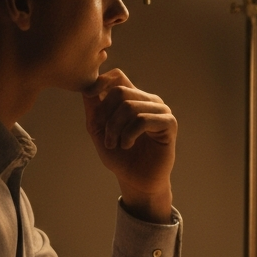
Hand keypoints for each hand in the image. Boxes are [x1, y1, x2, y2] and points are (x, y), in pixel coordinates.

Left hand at [83, 69, 176, 222]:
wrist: (136, 181)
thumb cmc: (120, 157)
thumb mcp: (98, 130)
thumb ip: (93, 108)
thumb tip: (87, 86)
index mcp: (133, 98)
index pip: (117, 76)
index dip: (101, 82)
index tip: (90, 96)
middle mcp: (148, 100)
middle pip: (119, 91)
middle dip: (105, 115)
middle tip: (104, 136)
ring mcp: (161, 110)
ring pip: (129, 106)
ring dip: (114, 129)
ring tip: (115, 144)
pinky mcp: (169, 123)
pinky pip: (142, 120)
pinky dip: (128, 134)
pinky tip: (127, 145)